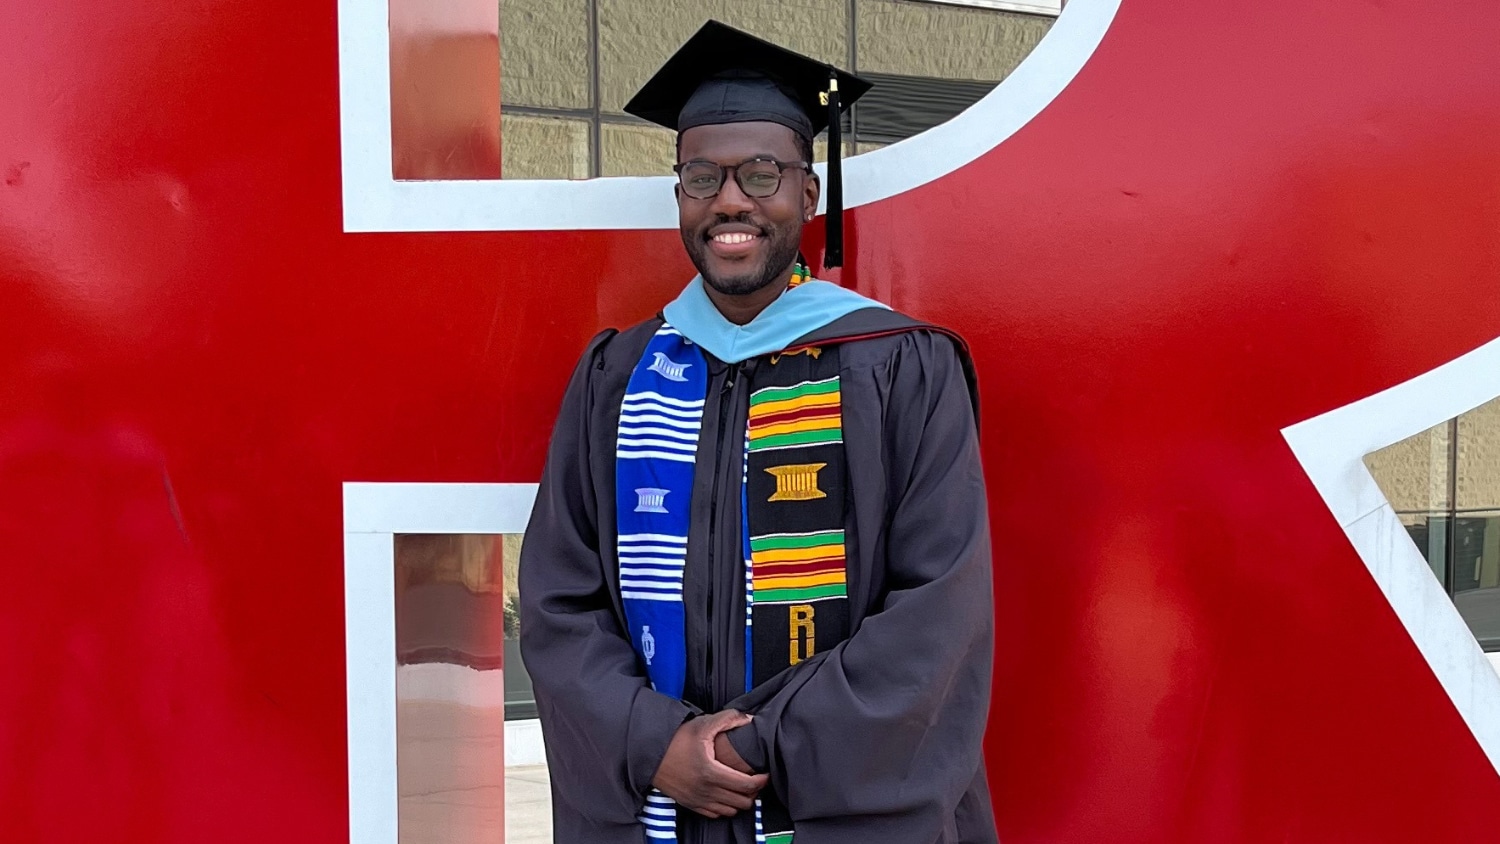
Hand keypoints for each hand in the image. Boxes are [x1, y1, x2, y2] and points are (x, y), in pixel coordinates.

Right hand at [652, 710, 767, 817]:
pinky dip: (725, 807)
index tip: (764, 773)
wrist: (650, 753)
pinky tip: (726, 793)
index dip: (761, 780)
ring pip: (731, 810)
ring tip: (742, 786)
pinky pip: (716, 814)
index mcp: (711, 772)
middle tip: (755, 779)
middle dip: (754, 791)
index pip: (746, 785)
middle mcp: (706, 790)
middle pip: (742, 801)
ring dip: (740, 800)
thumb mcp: (703, 724)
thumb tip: (748, 718)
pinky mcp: (691, 804)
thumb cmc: (676, 739)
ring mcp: (698, 800)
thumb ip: (728, 719)